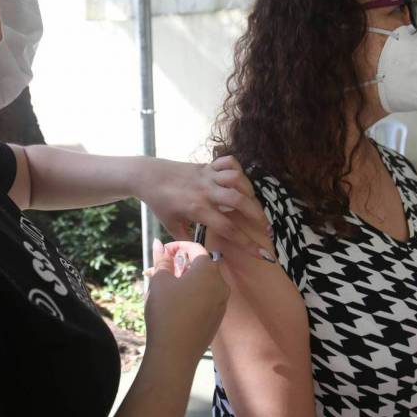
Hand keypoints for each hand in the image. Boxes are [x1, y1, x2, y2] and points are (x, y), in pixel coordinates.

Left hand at [138, 156, 274, 261]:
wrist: (148, 176)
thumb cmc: (160, 203)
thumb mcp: (171, 226)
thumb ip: (187, 241)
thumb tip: (202, 255)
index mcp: (197, 209)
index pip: (228, 228)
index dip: (247, 243)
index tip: (263, 254)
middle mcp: (206, 191)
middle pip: (239, 201)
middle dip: (258, 216)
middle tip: (267, 229)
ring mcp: (207, 176)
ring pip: (237, 179)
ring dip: (250, 191)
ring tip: (254, 203)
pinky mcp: (207, 165)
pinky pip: (229, 162)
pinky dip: (238, 169)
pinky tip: (240, 181)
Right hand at [142, 240, 228, 368]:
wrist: (175, 353)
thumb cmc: (166, 312)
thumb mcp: (160, 282)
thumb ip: (162, 260)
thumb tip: (158, 244)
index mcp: (208, 271)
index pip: (195, 247)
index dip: (177, 246)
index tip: (161, 252)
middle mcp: (220, 284)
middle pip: (199, 265)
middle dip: (178, 264)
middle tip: (157, 271)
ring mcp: (221, 303)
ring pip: (201, 283)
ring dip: (182, 280)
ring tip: (160, 288)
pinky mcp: (217, 318)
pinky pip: (204, 298)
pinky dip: (190, 294)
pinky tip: (172, 304)